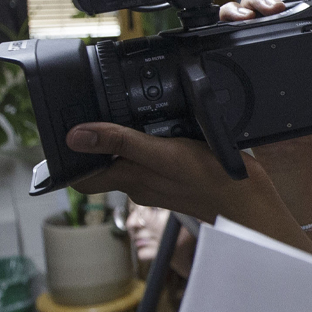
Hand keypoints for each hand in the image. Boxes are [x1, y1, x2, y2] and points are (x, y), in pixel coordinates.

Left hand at [68, 122, 287, 231]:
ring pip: (128, 161)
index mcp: (129, 179)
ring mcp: (157, 182)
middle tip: (95, 111)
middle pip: (104, 166)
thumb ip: (121, 143)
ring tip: (127, 113)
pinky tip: (161, 128)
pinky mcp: (175, 177)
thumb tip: (76, 136)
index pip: (82, 177)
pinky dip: (148, 143)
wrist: (247, 200)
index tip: (64, 133)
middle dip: (97, 142)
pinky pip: (151, 159)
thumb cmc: (209, 179)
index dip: (69, 159)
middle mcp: (138, 183)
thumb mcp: (162, 153)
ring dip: (124, 140)